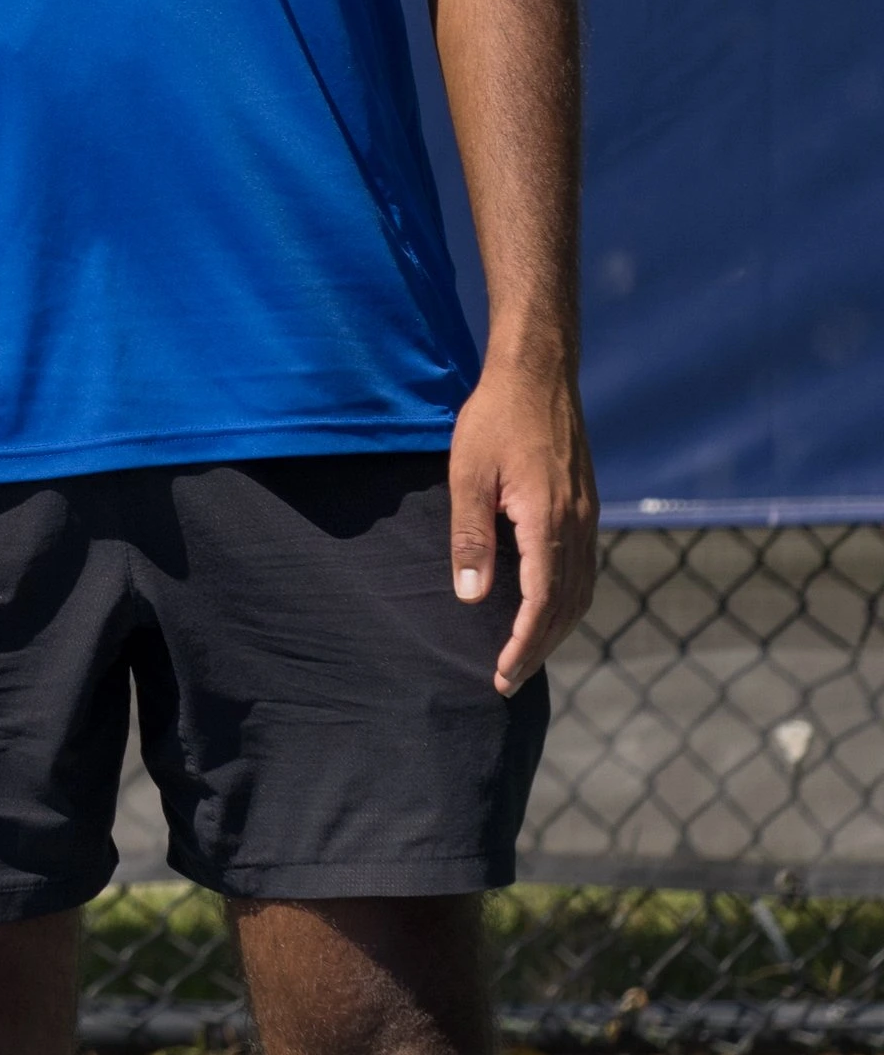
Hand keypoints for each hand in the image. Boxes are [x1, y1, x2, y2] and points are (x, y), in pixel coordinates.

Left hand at [451, 350, 595, 695]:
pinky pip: (582, 569)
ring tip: (525, 654)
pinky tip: (545, 607)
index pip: (541, 604)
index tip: (500, 676)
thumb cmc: (494, 420)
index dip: (522, 644)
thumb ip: (470, 537)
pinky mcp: (584, 506)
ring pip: (580, 591)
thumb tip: (473, 598)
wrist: (537, 374)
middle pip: (566, 607)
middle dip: (539, 647)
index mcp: (549, 523)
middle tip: (508, 680)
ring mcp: (586, 517)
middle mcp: (578, 527)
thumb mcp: (467, 475)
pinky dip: (566, 600)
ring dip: (556, 629)